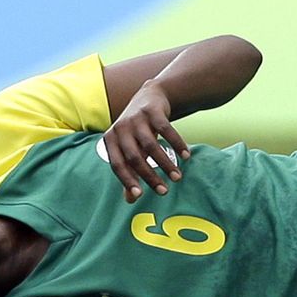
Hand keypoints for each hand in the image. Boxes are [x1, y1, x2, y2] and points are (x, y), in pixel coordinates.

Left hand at [102, 80, 189, 202]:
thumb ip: (130, 172)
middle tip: (164, 191)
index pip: (116, 164)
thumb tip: (130, 200)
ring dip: (165, 164)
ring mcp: (135, 118)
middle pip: (134, 157)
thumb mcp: (130, 149)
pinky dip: (176, 144)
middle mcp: (120, 129)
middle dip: (149, 176)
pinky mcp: (152, 111)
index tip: (140, 196)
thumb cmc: (137, 130)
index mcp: (110, 140)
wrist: (149, 97)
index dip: (127, 180)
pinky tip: (186, 156)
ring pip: (151, 145)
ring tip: (177, 178)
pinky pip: (166, 130)